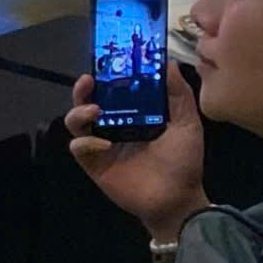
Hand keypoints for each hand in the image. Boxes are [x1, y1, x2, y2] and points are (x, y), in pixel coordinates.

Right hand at [67, 63, 207, 240]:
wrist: (177, 200)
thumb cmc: (183, 162)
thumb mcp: (187, 125)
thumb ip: (179, 94)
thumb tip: (168, 62)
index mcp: (134, 114)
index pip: (112, 89)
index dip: (105, 75)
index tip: (106, 61)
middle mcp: (113, 126)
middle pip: (87, 100)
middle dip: (82, 89)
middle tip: (88, 80)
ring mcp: (101, 144)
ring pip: (75, 121)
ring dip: (79, 111)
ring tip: (95, 110)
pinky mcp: (93, 163)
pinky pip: (78, 147)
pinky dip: (86, 142)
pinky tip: (104, 144)